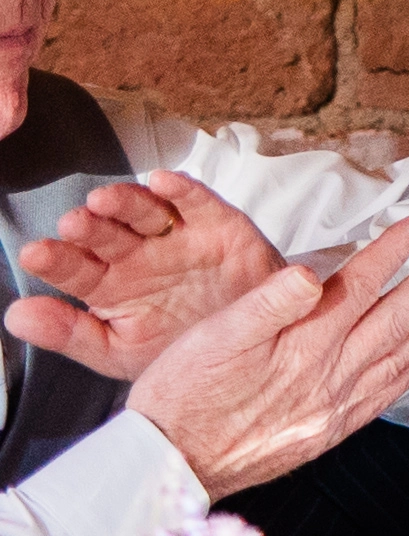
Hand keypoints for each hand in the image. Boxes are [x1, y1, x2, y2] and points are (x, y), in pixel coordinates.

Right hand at [11, 215, 408, 496]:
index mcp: (304, 345)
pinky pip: (385, 394)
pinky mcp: (328, 431)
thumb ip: (269, 303)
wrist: (169, 468)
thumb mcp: (212, 338)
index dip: (393, 250)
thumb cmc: (181, 396)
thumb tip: (315, 274)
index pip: (361, 286)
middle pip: (397, 317)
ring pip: (400, 354)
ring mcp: (334, 406)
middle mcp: (330, 375)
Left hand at [14, 172, 299, 373]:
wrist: (257, 347)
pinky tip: (161, 182)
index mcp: (109, 286)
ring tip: (104, 201)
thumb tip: (15, 316)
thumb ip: (70, 334)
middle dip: (89, 226)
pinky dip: (182, 189)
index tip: (36, 254)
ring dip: (124, 202)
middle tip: (74, 224)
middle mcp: (139, 256)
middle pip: (106, 233)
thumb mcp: (121, 353)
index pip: (74, 268)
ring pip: (145, 211)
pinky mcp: (219, 225)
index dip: (55, 260)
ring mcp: (177, 238)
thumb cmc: (186, 350)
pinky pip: (198, 202)